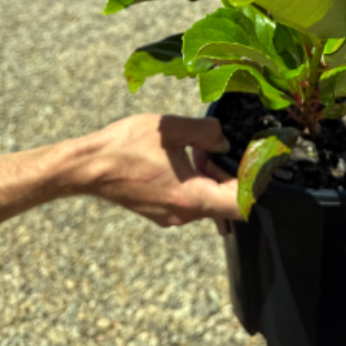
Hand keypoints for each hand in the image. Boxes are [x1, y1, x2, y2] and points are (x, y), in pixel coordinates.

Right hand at [72, 114, 241, 227]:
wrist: (88, 167)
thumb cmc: (125, 147)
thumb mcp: (172, 129)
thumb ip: (206, 133)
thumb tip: (224, 142)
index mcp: (191, 196)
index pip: (241, 204)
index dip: (254, 184)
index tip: (257, 164)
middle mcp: (183, 213)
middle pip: (226, 201)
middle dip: (229, 173)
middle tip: (218, 147)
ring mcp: (171, 216)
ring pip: (207, 199)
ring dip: (210, 175)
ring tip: (195, 149)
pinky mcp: (160, 211)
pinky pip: (190, 199)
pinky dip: (195, 180)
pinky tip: (181, 158)